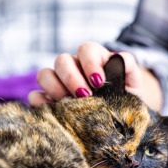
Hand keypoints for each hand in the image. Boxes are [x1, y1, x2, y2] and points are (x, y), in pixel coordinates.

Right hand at [28, 41, 161, 111]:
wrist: (123, 117)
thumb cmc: (127, 96)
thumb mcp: (133, 82)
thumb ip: (129, 66)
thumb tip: (118, 59)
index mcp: (93, 58)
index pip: (86, 49)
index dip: (90, 63)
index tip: (100, 82)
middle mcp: (73, 67)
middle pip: (62, 61)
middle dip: (72, 79)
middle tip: (85, 97)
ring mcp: (58, 83)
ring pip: (44, 75)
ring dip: (54, 89)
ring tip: (69, 105)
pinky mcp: (49, 100)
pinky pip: (35, 97)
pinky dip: (40, 103)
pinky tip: (54, 113)